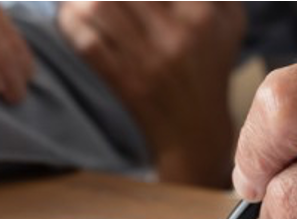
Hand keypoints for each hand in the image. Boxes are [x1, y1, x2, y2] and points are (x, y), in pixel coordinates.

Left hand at [59, 2, 244, 187]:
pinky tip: (68, 12)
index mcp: (203, 12)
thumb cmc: (209, 64)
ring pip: (100, 7)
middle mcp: (177, 32)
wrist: (194, 129)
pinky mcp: (123, 79)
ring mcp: (148, 58)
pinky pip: (86, 41)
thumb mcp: (228, 19)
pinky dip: (70, 22)